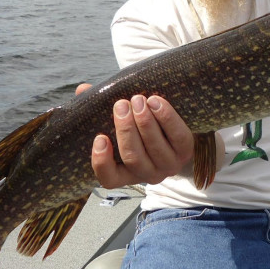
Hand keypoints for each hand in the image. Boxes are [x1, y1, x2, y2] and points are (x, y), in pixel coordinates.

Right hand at [76, 83, 193, 188]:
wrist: (175, 128)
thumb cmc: (140, 125)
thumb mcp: (120, 121)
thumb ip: (100, 109)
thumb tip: (82, 89)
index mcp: (126, 173)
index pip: (109, 179)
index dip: (102, 162)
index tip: (100, 138)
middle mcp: (148, 174)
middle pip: (133, 158)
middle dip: (125, 129)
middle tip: (120, 105)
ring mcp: (169, 165)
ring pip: (154, 147)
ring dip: (145, 122)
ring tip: (137, 99)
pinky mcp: (186, 151)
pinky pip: (177, 136)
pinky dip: (166, 118)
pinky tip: (155, 101)